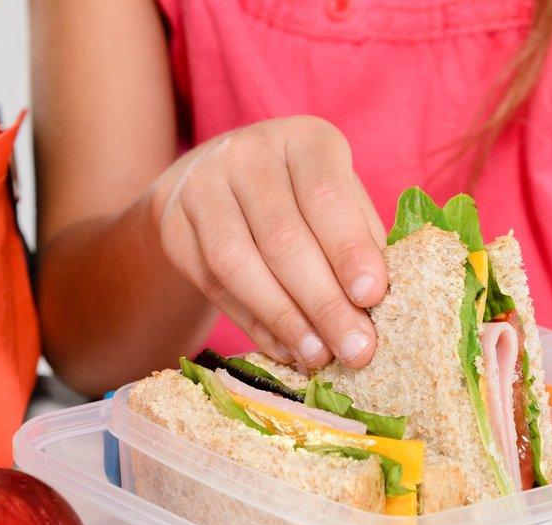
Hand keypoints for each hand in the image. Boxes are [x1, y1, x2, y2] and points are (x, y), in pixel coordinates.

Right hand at [151, 116, 386, 369]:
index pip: (326, 195)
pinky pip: (212, 284)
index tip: (372, 297)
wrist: (216, 181)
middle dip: (324, 303)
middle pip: (283, 237)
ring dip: (283, 319)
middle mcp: (248, 153)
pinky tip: (285, 349)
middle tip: (356, 351)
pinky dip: (253, 323)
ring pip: (238, 264)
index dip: (349, 249)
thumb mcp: (338, 200)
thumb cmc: (301, 197)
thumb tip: (378, 304)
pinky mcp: (172, 224)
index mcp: (304, 139)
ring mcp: (202, 186)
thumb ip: (360, 240)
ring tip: (318, 357)